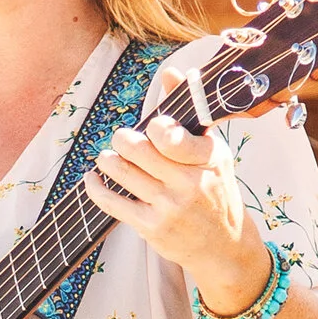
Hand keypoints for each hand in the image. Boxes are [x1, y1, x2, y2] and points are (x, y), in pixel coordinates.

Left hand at [88, 113, 273, 317]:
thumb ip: (188, 110)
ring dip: (107, 160)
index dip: (153, 126)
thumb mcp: (212, 150)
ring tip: (107, 158)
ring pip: (121, 171)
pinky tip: (93, 179)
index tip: (152, 128)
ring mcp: (170, 207)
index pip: (169, 133)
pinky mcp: (152, 227)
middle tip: (121, 140)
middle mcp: (190, 183)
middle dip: (122, 139)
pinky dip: (95, 187)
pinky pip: (112, 202)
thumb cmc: (215, 190)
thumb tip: (170, 72)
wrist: (224, 246)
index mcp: (208, 158)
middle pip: (137, 148)